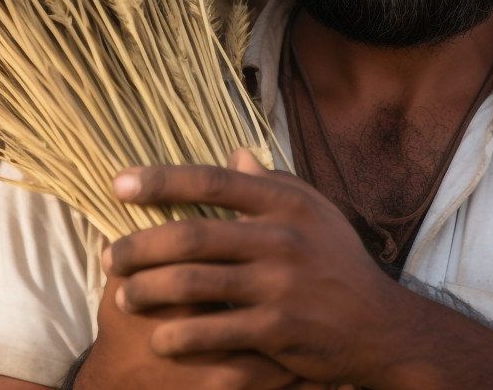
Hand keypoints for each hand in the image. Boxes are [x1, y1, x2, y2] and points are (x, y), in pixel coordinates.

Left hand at [105, 149, 398, 387]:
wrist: (382, 326)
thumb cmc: (339, 263)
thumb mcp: (316, 213)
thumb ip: (273, 184)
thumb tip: (236, 154)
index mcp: (285, 202)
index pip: (211, 181)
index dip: (159, 181)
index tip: (118, 185)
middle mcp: (281, 238)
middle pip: (189, 236)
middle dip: (139, 247)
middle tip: (110, 257)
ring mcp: (279, 285)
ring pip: (191, 285)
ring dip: (146, 293)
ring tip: (126, 298)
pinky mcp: (278, 329)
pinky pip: (212, 331)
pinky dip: (177, 337)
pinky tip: (160, 338)